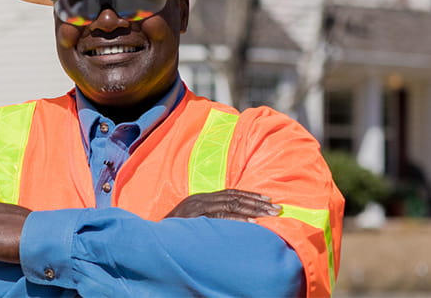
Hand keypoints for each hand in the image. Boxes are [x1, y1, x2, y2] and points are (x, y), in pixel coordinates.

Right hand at [164, 189, 280, 220]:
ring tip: (270, 215)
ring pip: (230, 205)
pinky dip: (238, 220)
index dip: (250, 195)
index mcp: (201, 198)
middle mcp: (199, 199)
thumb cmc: (175, 231)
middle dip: (257, 202)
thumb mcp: (193, 219)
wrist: (152, 237)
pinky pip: (220, 218)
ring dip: (252, 210)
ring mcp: (196, 208)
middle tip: (277, 208)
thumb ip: (209, 215)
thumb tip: (233, 219)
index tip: (269, 200)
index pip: (231, 192)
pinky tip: (252, 225)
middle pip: (233, 197)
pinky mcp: (194, 218)